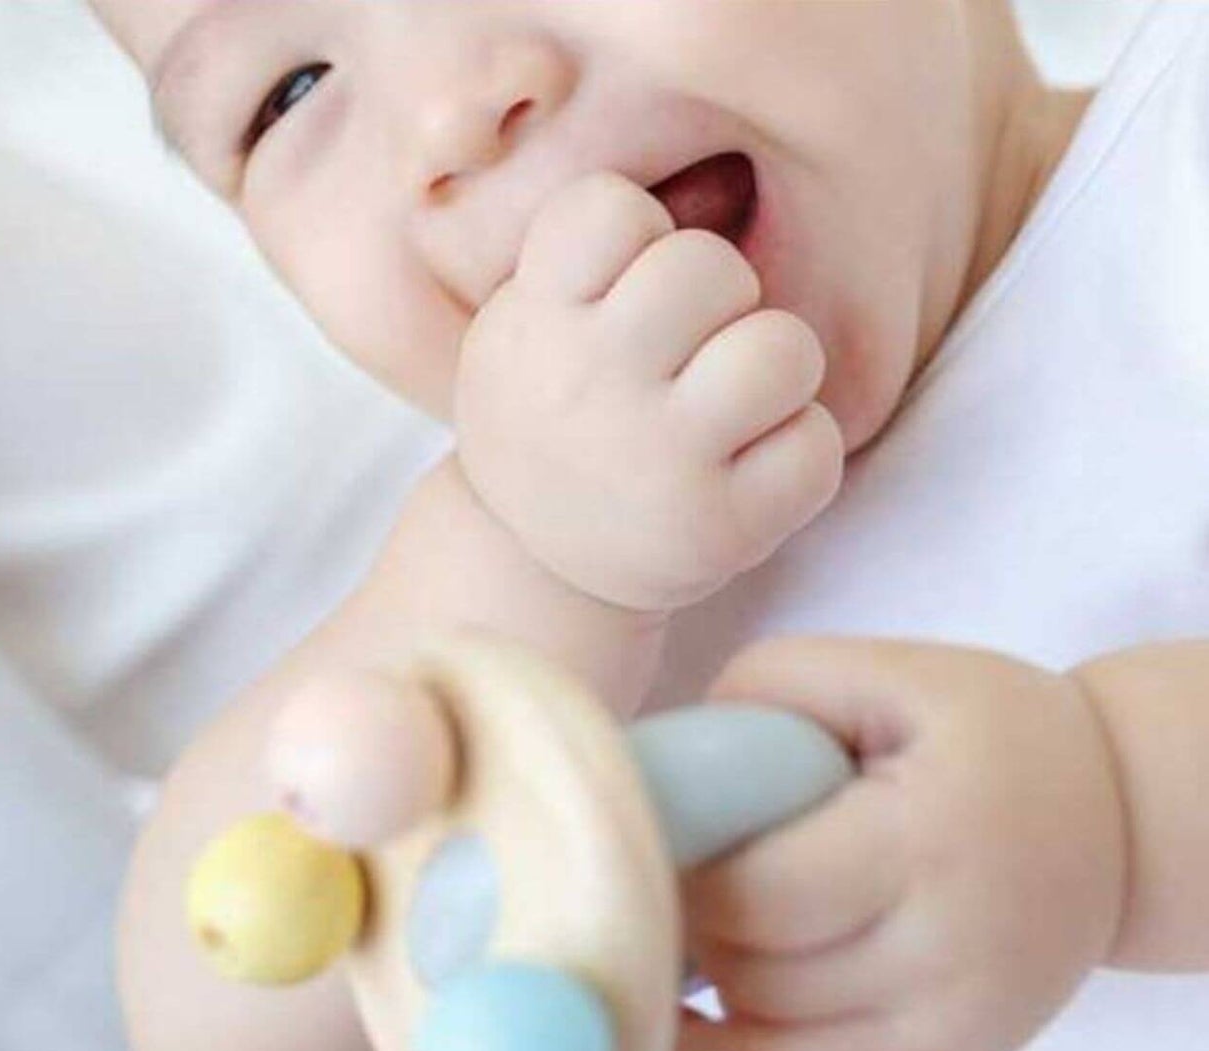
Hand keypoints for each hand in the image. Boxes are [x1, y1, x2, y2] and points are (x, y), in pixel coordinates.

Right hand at [454, 170, 842, 613]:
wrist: (534, 573)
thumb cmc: (552, 421)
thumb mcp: (529, 330)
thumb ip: (595, 259)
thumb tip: (730, 183)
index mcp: (537, 327)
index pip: (608, 209)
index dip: (635, 233)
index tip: (618, 288)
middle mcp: (591, 390)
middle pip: (707, 268)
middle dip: (718, 297)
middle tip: (689, 351)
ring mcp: (659, 462)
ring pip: (781, 349)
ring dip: (772, 369)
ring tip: (731, 407)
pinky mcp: (721, 529)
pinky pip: (816, 444)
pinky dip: (797, 453)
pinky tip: (747, 471)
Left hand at [670, 639, 1128, 1050]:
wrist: (1121, 826)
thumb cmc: (992, 735)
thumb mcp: (891, 672)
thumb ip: (771, 689)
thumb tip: (662, 761)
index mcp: (926, 842)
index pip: (756, 896)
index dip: (676, 874)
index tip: (638, 837)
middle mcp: (946, 953)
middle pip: (755, 968)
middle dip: (684, 924)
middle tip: (649, 876)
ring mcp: (948, 1028)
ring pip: (767, 1024)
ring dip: (709, 976)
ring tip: (690, 916)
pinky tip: (669, 1032)